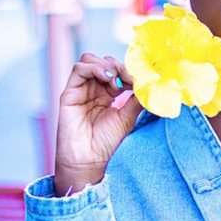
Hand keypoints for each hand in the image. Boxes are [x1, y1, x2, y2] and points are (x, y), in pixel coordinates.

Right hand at [54, 52, 141, 195]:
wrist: (89, 160)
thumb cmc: (106, 142)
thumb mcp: (128, 117)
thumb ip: (136, 99)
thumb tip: (150, 84)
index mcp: (108, 94)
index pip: (117, 70)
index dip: (129, 70)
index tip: (140, 79)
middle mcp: (94, 89)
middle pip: (104, 62)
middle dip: (119, 66)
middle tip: (129, 78)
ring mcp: (81, 89)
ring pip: (90, 60)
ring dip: (106, 64)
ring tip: (116, 80)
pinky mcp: (70, 93)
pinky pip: (79, 69)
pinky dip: (94, 67)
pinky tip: (107, 77)